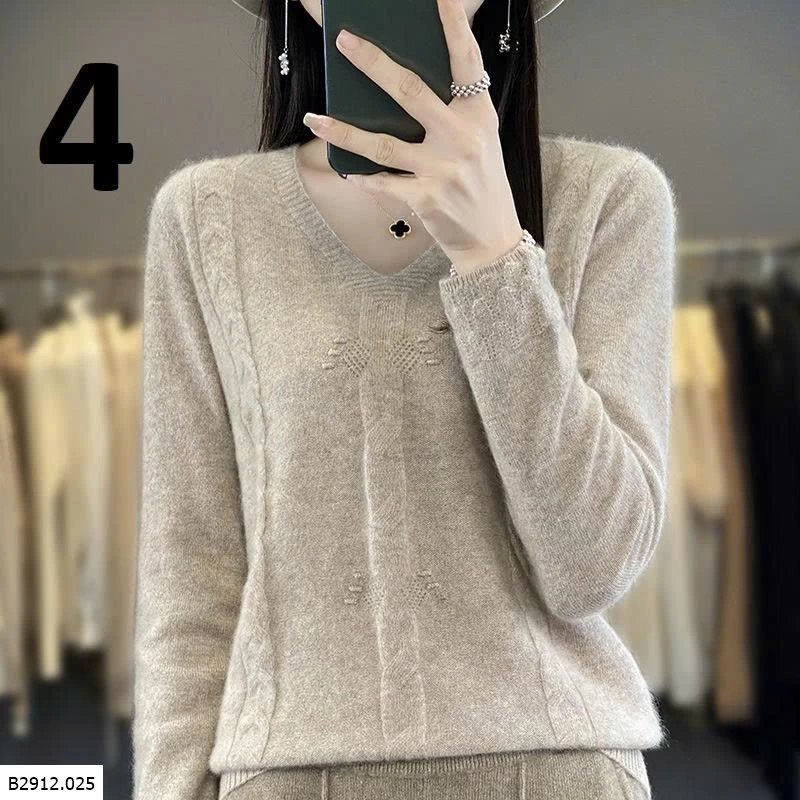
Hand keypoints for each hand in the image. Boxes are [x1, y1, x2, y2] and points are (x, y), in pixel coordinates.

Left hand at [301, 0, 524, 273]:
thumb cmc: (483, 185)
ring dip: (343, 131)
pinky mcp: (425, 199)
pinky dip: (362, 178)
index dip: (452, 26)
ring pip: (382, 143)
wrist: (492, 238)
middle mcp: (462, 138)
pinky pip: (383, 183)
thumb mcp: (481, 140)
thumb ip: (455, 111)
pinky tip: (347, 172)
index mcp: (477, 115)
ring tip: (316, 119)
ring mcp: (443, 169)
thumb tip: (406, 86)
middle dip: (373, 63)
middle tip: (344, 41)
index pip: (466, 61)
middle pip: (410, 92)